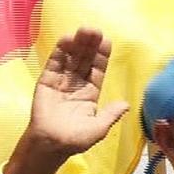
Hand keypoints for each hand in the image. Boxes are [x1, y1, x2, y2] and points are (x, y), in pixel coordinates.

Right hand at [11, 27, 130, 173]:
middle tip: (95, 30)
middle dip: (90, 45)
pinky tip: (67, 39)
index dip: (102, 56)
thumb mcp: (99, 128)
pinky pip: (54, 62)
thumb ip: (111, 114)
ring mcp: (61, 80)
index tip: (107, 41)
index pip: (97, 70)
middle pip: (84, 60)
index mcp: (90, 93)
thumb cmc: (75, 139)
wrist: (51, 144)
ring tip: (84, 30)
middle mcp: (76, 84)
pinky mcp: (47, 80)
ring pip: (71, 58)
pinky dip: (60, 50)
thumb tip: (126, 104)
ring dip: (77, 44)